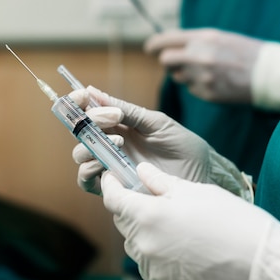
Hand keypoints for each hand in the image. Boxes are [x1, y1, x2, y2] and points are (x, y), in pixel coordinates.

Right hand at [70, 87, 250, 198]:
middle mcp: (110, 144)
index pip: (89, 111)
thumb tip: (93, 92)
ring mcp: (109, 165)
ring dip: (90, 145)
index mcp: (119, 125)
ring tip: (118, 140)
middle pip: (80, 132)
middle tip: (111, 118)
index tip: (79, 95)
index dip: (79, 102)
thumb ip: (127, 110)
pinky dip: (88, 170)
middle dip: (86, 122)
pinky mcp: (112, 187)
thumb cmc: (183, 148)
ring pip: (80, 155)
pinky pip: (85, 180)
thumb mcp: (157, 122)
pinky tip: (105, 165)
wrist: (200, 178)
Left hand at [102, 163, 279, 279]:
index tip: (113, 178)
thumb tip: (140, 170)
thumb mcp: (194, 191)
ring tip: (176, 228)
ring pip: (138, 246)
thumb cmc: (231, 220)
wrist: (262, 265)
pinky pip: (152, 268)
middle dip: (133, 209)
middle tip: (153, 200)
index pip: (113, 198)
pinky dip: (160, 257)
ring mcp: (153, 270)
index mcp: (147, 216)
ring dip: (147, 234)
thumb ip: (159, 181)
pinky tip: (184, 251)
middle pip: (125, 223)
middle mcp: (143, 245)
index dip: (111, 185)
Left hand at [144, 28, 262, 102]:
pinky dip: (198, 85)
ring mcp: (202, 77)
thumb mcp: (220, 37)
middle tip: (175, 61)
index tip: (149, 48)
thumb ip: (194, 40)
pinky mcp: (207, 93)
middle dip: (168, 61)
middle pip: (166, 60)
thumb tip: (169, 43)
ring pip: (178, 76)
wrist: (270, 73)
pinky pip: (192, 88)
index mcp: (203, 38)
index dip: (154, 45)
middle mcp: (199, 57)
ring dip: (185, 73)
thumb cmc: (245, 52)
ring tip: (207, 70)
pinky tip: (216, 81)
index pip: (166, 41)